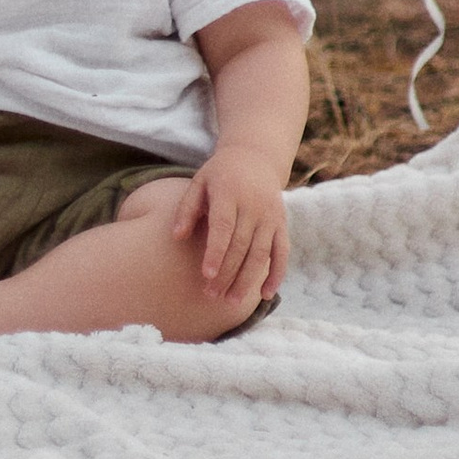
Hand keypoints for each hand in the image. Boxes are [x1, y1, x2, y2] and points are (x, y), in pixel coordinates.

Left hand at [171, 144, 288, 310]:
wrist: (256, 157)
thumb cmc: (220, 174)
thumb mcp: (200, 181)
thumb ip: (187, 208)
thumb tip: (177, 236)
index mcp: (229, 192)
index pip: (223, 226)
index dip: (216, 252)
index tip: (206, 275)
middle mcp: (253, 205)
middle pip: (241, 245)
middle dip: (226, 273)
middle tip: (210, 296)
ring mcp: (270, 216)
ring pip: (260, 253)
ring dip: (247, 280)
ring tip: (230, 301)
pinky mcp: (282, 224)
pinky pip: (282, 252)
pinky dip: (276, 274)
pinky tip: (265, 294)